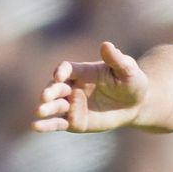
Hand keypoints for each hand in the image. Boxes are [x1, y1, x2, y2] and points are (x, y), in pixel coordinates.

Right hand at [33, 41, 148, 132]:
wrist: (136, 105)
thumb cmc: (132, 82)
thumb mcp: (128, 70)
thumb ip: (116, 59)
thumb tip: (106, 45)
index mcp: (83, 71)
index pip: (67, 69)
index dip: (61, 71)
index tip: (59, 76)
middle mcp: (73, 87)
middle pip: (56, 87)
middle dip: (50, 91)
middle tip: (45, 96)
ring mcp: (72, 105)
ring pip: (55, 106)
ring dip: (46, 108)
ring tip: (39, 111)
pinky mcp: (74, 122)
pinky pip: (58, 123)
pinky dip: (46, 125)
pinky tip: (36, 126)